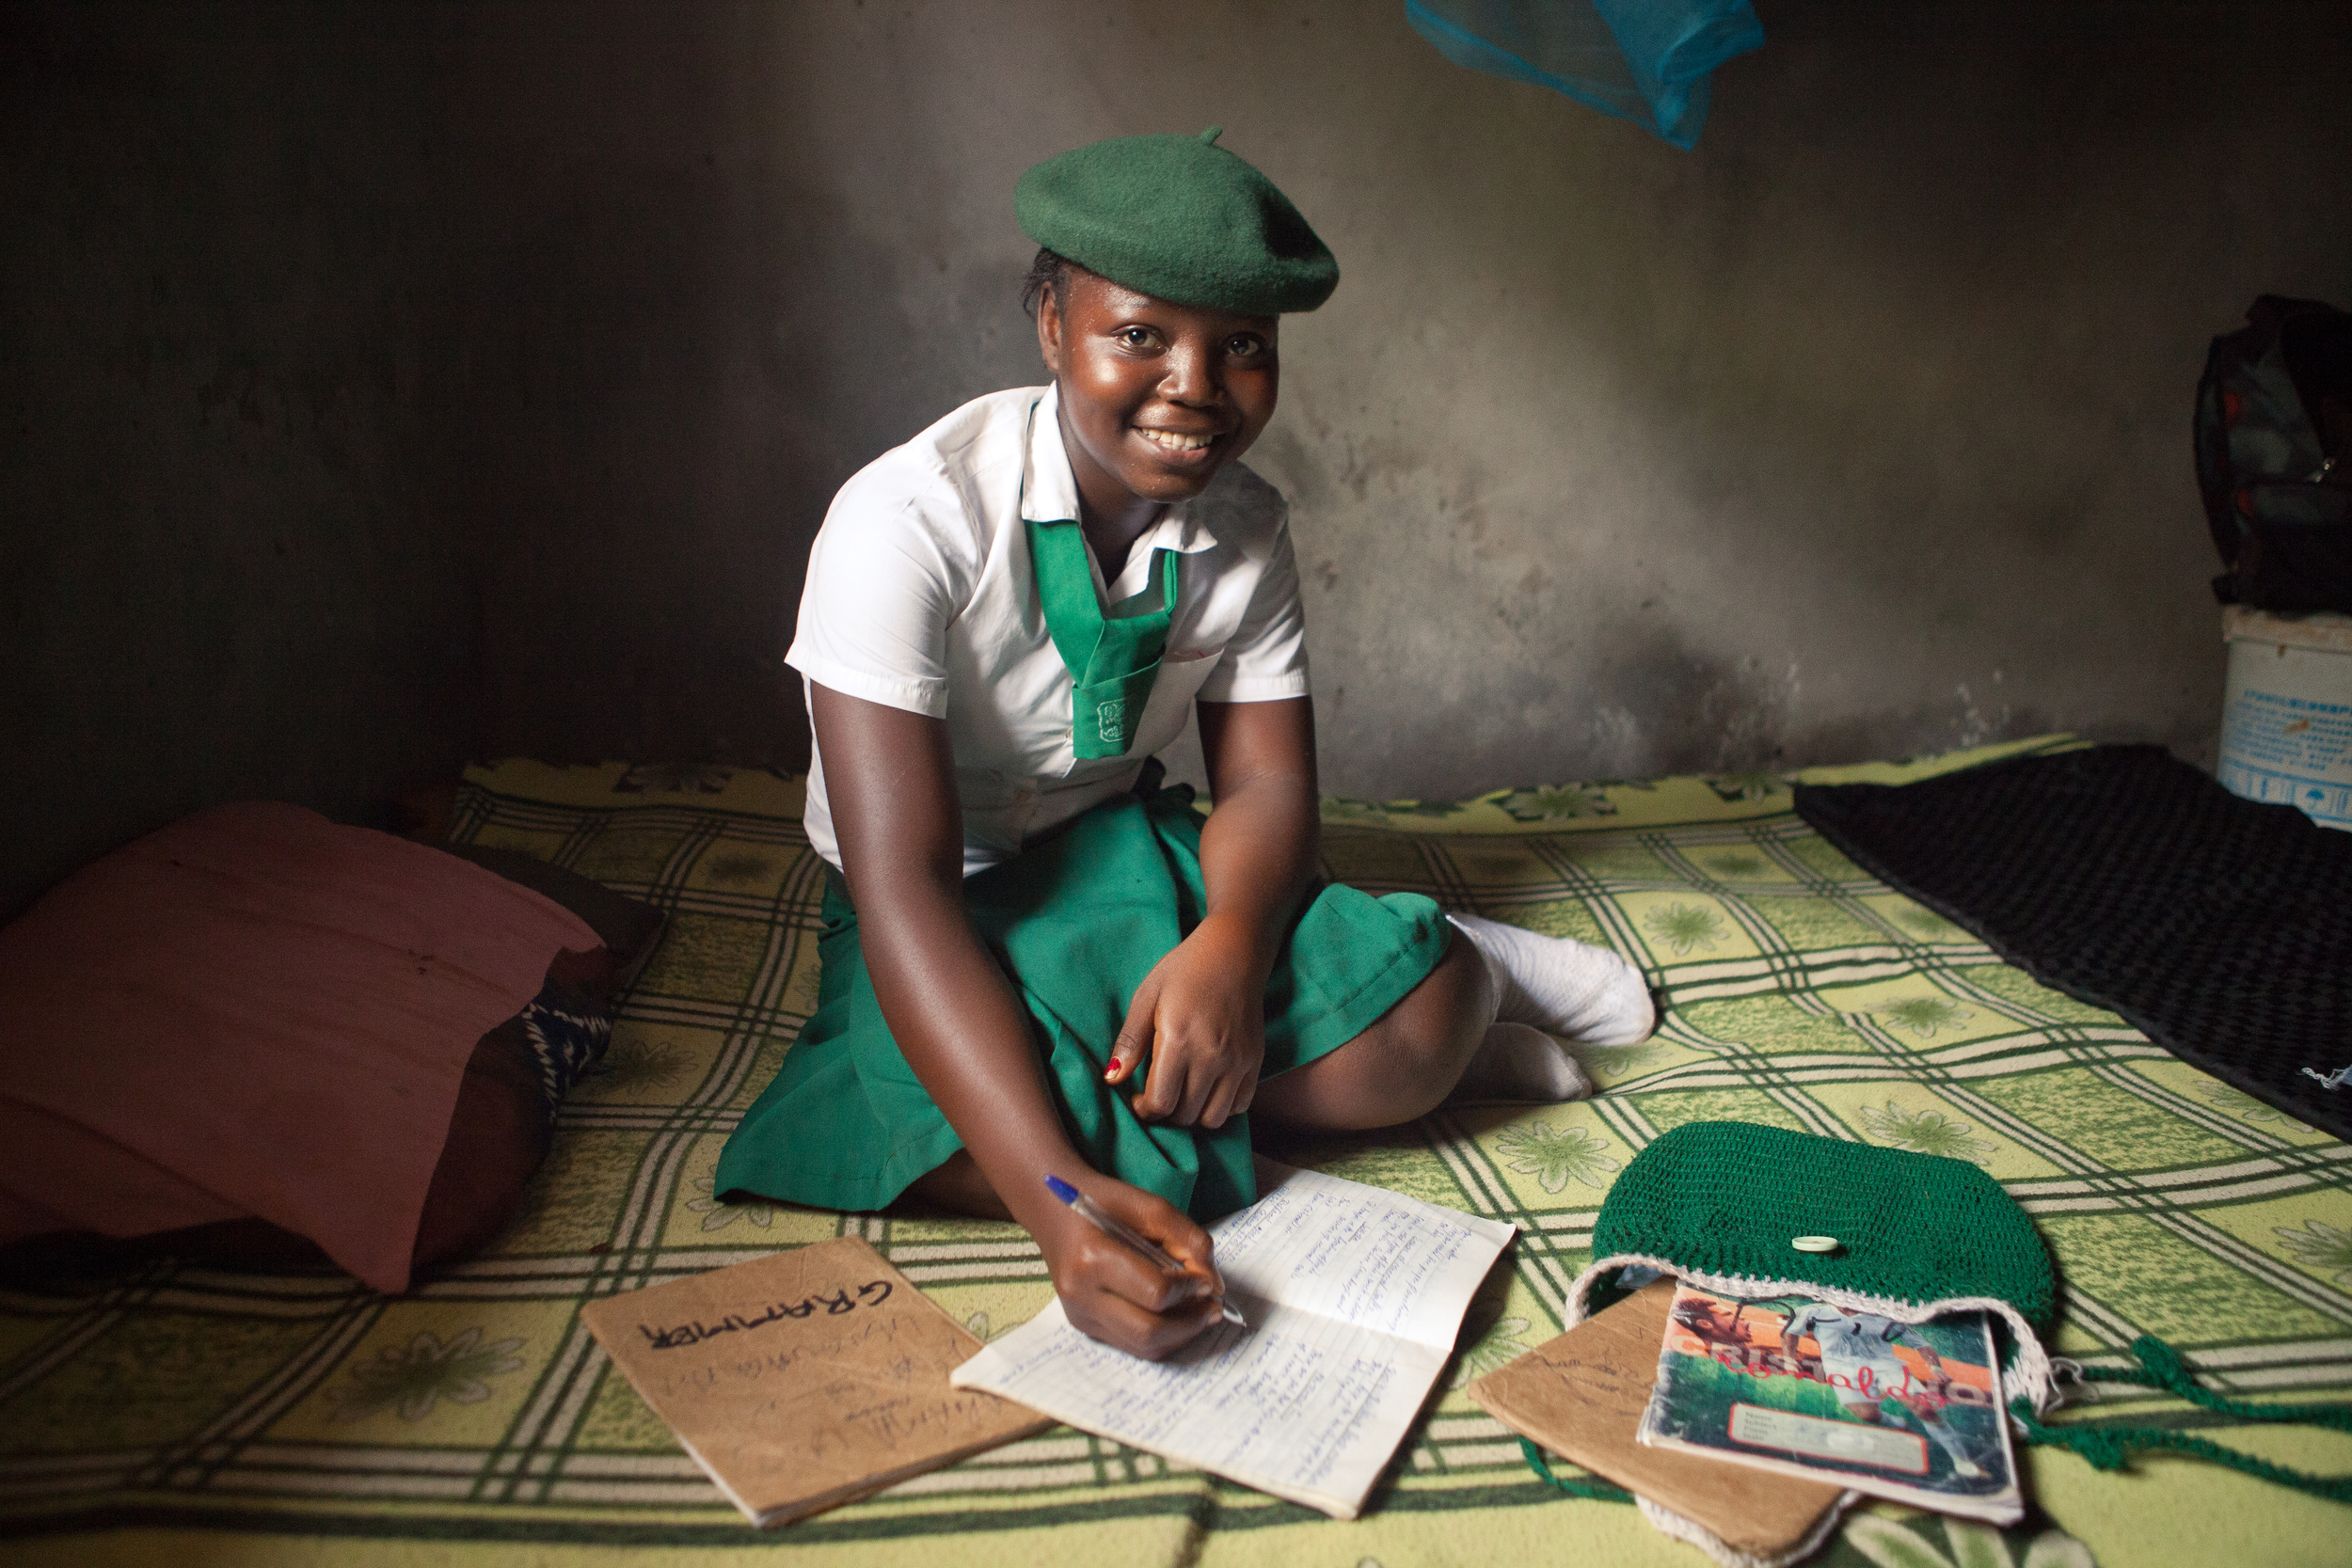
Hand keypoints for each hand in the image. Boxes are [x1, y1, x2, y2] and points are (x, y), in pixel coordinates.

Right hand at [1039, 1173, 1227, 1359]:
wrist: (1052, 1209)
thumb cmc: (1103, 1202)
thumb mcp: (1149, 1206)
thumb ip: (1187, 1239)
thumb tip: (1214, 1284)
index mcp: (1092, 1259)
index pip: (1155, 1293)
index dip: (1190, 1290)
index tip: (1208, 1282)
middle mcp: (1081, 1295)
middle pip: (1148, 1332)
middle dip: (1191, 1324)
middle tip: (1214, 1309)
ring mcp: (1079, 1316)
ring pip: (1142, 1347)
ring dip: (1180, 1336)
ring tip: (1200, 1315)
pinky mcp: (1083, 1326)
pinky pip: (1130, 1345)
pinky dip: (1161, 1337)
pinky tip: (1175, 1318)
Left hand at [1106, 914, 1267, 1127]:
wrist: (1234, 952)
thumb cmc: (1184, 970)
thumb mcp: (1147, 997)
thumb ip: (1130, 1041)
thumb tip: (1111, 1079)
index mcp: (1179, 1039)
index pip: (1160, 1103)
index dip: (1144, 1109)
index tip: (1138, 1098)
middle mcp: (1212, 1056)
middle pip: (1185, 1115)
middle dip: (1165, 1113)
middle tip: (1158, 1094)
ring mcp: (1238, 1061)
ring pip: (1214, 1118)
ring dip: (1193, 1114)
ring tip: (1183, 1094)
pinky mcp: (1256, 1061)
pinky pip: (1240, 1105)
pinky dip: (1222, 1106)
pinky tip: (1208, 1088)